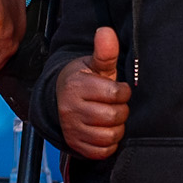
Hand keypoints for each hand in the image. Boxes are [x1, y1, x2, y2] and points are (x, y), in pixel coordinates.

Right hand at [51, 26, 128, 161]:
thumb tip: (106, 31)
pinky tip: (105, 130)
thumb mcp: (94, 65)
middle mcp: (71, 109)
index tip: (118, 89)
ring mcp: (72, 129)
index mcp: (77, 86)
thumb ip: (104, 51)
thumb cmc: (84, 81)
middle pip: (114, 116)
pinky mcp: (75, 144)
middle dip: (121, 110)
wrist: (59, 99)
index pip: (115, 94)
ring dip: (116, 127)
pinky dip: (109, 144)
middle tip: (115, 104)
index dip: (123, 92)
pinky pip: (102, 151)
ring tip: (111, 117)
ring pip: (110, 136)